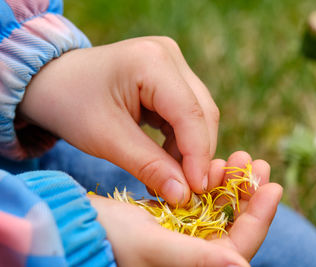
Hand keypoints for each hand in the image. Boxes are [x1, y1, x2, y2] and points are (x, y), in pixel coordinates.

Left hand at [20, 37, 218, 204]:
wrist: (52, 82)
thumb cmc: (70, 105)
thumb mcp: (106, 139)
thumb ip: (148, 166)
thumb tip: (184, 195)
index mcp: (151, 60)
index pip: (189, 112)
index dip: (198, 154)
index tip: (198, 191)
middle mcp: (169, 54)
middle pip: (201, 112)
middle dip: (197, 154)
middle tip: (187, 192)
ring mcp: (172, 64)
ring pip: (198, 115)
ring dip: (190, 151)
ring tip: (171, 180)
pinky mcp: (170, 77)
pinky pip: (186, 114)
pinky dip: (181, 141)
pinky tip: (167, 162)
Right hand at [89, 151, 281, 265]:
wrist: (79, 222)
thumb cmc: (110, 237)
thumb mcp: (154, 246)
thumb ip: (197, 259)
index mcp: (197, 265)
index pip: (239, 245)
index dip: (260, 218)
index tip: (273, 188)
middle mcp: (196, 253)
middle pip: (235, 225)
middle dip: (248, 194)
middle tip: (257, 164)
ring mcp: (187, 234)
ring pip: (221, 208)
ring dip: (231, 183)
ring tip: (236, 157)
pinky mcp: (176, 216)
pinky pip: (203, 198)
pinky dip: (210, 180)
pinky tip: (213, 163)